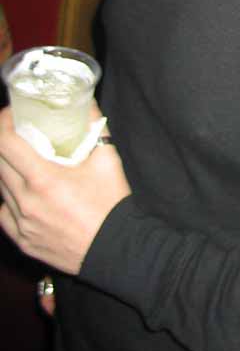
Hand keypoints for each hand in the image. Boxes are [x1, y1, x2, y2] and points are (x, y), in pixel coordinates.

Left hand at [0, 107, 131, 274]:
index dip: (4, 122)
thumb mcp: (108, 159)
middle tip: (19, 133)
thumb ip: (94, 126)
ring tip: (25, 162)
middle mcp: (25, 200)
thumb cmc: (111, 204)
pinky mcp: (22, 239)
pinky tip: (24, 192)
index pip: (5, 142)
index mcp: (44, 178)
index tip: (13, 115)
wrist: (116, 249)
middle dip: (4, 142)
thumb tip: (85, 101)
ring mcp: (20, 223)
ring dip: (7, 169)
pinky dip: (9, 198)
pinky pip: (3, 212)